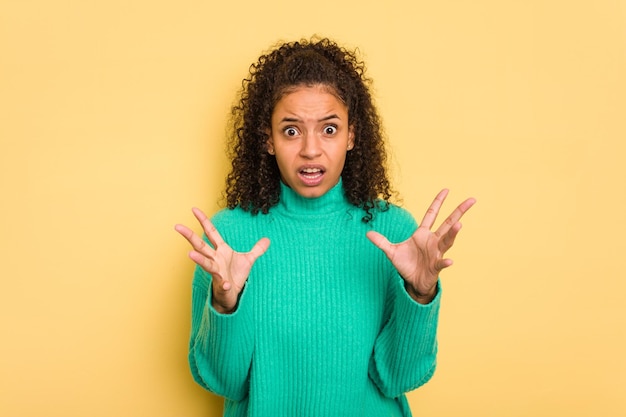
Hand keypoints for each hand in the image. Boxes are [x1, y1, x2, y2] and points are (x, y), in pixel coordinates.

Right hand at [175, 207, 269, 312]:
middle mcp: (215, 260)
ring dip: (199, 259)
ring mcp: (217, 273)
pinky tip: (226, 284)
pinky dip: (224, 284)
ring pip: (206, 264)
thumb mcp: (248, 260)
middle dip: (189, 236)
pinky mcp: (222, 286)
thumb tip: (268, 239)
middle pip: (200, 245)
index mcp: (221, 251)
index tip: (194, 209)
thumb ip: (257, 249)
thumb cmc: (235, 276)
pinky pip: (223, 284)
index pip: (211, 232)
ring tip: (190, 255)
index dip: (203, 220)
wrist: (232, 296)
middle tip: (177, 226)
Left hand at [367, 189, 474, 303]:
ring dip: (453, 233)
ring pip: (447, 240)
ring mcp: (436, 253)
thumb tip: (367, 233)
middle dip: (459, 211)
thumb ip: (381, 242)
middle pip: (448, 223)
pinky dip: (445, 262)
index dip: (438, 202)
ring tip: (459, 225)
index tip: (446, 190)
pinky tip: (450, 261)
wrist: (413, 283)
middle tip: (471, 200)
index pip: (432, 214)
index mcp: (423, 234)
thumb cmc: (406, 265)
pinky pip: (441, 263)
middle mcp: (433, 241)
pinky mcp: (436, 267)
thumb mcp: (391, 252)